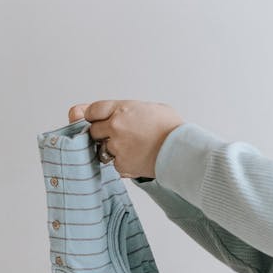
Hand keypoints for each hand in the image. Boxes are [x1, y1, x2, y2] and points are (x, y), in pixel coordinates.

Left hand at [67, 100, 183, 177]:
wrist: (181, 150)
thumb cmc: (172, 127)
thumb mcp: (151, 107)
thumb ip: (129, 109)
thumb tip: (120, 112)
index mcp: (121, 109)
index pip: (92, 110)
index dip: (91, 116)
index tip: (94, 120)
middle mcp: (115, 127)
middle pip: (93, 131)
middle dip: (101, 134)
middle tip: (115, 136)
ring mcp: (117, 147)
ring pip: (102, 149)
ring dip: (111, 150)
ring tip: (131, 149)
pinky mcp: (121, 164)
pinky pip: (114, 164)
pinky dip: (122, 163)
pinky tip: (137, 158)